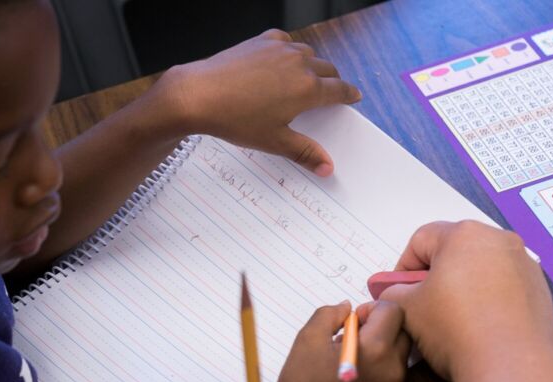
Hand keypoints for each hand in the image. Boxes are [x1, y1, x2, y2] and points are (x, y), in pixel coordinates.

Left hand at [156, 29, 360, 175]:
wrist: (198, 94)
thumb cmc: (235, 119)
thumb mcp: (273, 141)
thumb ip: (304, 152)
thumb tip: (328, 168)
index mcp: (308, 88)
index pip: (340, 89)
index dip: (349, 94)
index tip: (353, 96)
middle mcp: (298, 63)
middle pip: (327, 68)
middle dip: (331, 80)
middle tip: (328, 92)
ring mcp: (279, 49)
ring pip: (307, 53)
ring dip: (311, 65)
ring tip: (304, 79)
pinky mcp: (260, 42)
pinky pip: (284, 42)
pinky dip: (288, 51)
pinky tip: (280, 62)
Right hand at [268, 301, 410, 381]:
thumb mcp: (308, 338)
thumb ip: (330, 313)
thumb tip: (348, 307)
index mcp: (375, 350)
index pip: (393, 311)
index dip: (371, 309)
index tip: (352, 321)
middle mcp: (393, 370)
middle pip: (402, 331)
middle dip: (380, 326)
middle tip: (352, 337)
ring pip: (399, 353)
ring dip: (381, 347)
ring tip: (352, 357)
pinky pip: (394, 375)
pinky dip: (381, 367)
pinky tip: (356, 376)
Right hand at [380, 221, 552, 381]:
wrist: (509, 365)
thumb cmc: (453, 328)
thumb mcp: (407, 308)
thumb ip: (393, 292)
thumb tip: (395, 293)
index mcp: (464, 235)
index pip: (421, 240)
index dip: (404, 267)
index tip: (400, 292)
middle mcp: (499, 240)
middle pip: (455, 250)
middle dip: (436, 274)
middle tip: (425, 304)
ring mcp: (525, 264)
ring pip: (483, 268)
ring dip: (464, 286)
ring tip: (455, 319)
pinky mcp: (541, 290)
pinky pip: (506, 286)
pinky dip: (490, 299)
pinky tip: (481, 326)